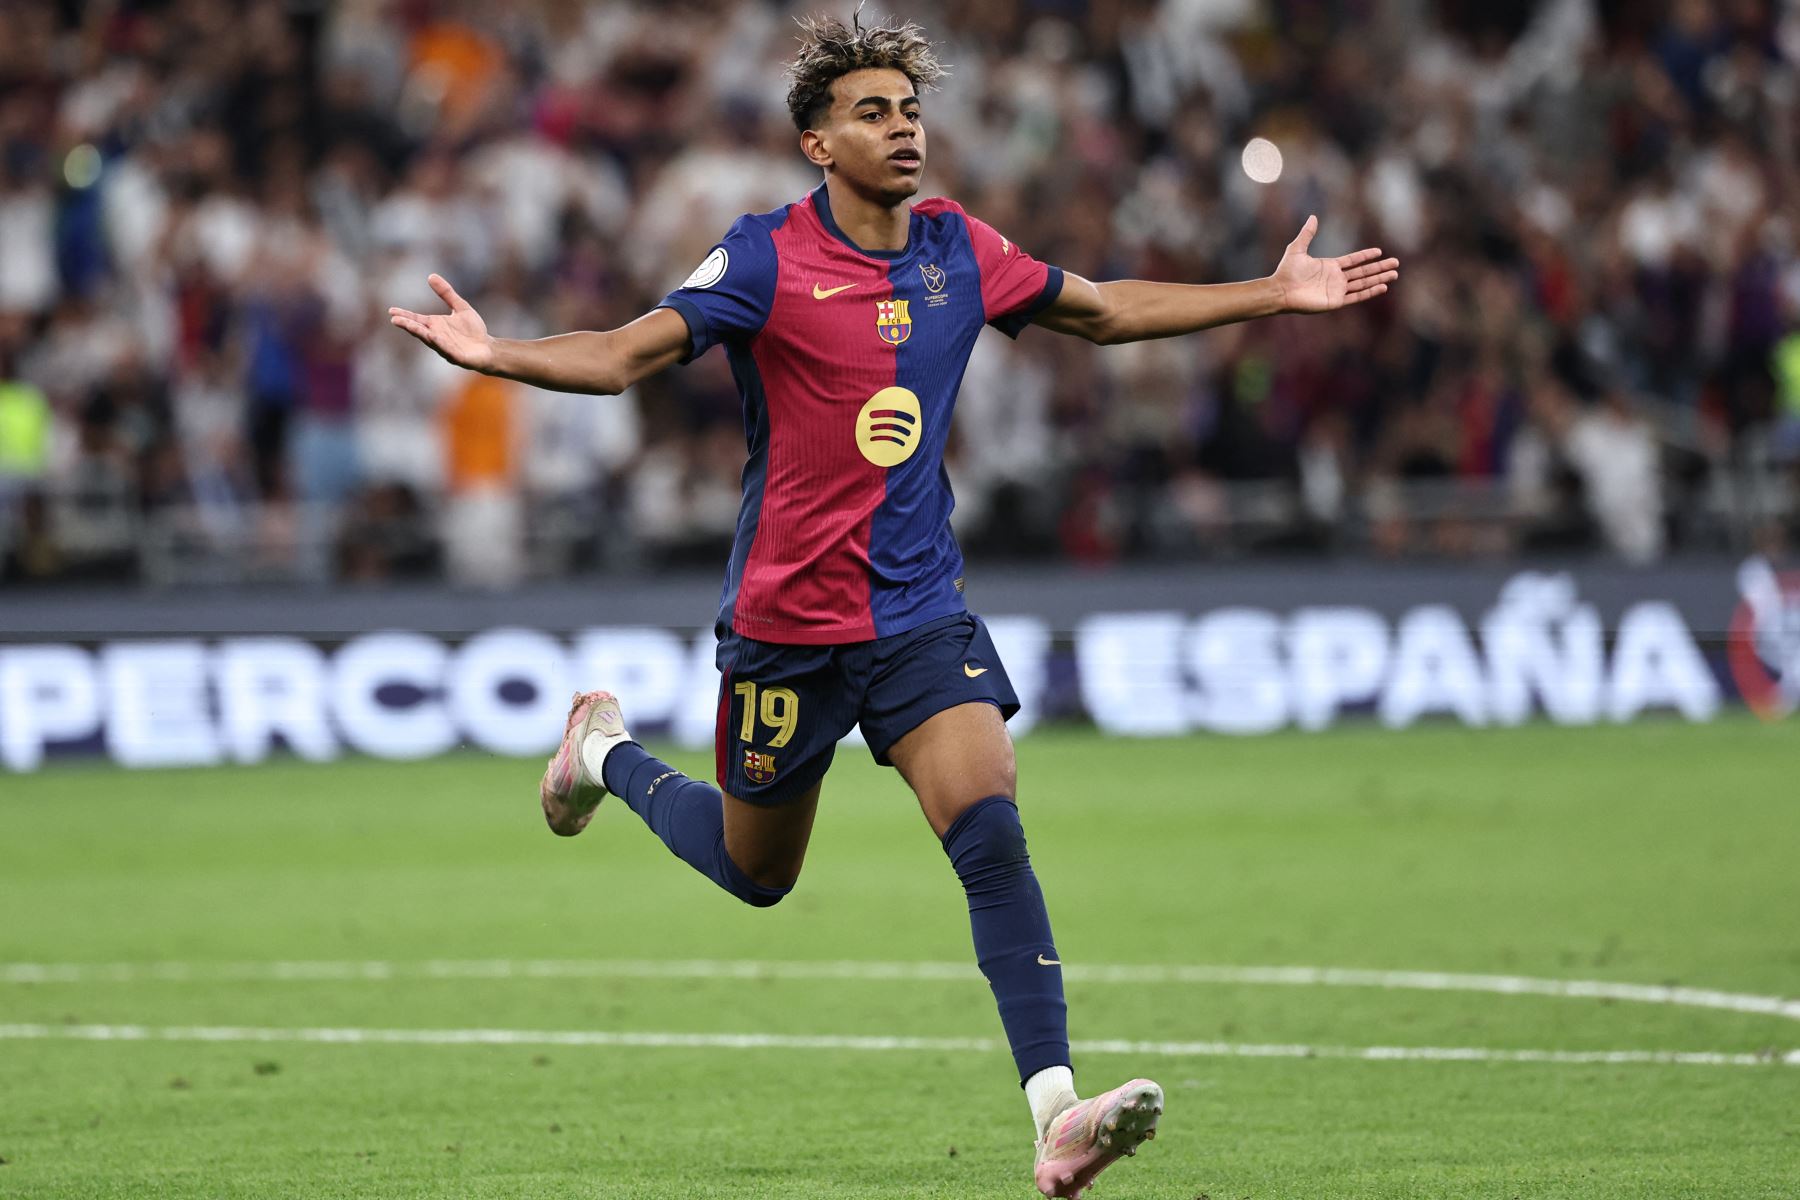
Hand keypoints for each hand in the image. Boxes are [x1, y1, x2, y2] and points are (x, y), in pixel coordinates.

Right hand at [388, 274, 493, 370]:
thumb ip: (447, 293)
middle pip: (419, 330)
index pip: (416, 320)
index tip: (391, 311)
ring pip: (430, 340)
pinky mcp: (456, 356)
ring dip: (420, 334)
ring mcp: (445, 347)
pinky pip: (446, 350)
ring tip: (410, 326)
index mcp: (435, 325)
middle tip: (394, 319)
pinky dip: (439, 343)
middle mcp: (437, 336)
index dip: (404, 315)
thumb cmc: (474, 331)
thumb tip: (431, 276)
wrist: (489, 349)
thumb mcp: (460, 307)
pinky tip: (434, 336)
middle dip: (408, 325)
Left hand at [1272, 216, 1398, 313]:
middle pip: (1363, 272)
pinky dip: (1370, 292)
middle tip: (1396, 263)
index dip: (1366, 256)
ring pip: (1364, 283)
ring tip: (1394, 274)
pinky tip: (1382, 287)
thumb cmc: (1286, 271)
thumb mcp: (1297, 248)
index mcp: (1330, 266)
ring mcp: (1337, 290)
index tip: (1379, 252)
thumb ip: (1307, 233)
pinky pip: (1357, 296)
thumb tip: (1313, 216)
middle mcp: (1336, 278)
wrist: (1281, 290)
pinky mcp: (1336, 301)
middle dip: (1379, 268)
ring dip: (1379, 278)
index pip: (1353, 261)